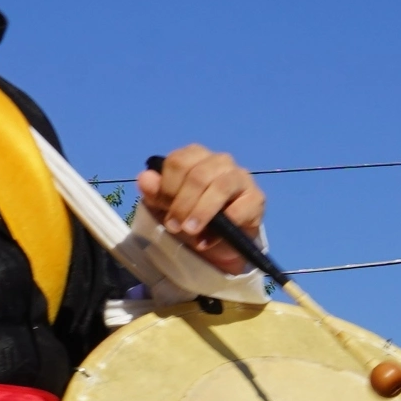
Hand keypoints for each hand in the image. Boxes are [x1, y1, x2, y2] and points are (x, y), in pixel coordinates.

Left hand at [138, 146, 265, 275]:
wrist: (218, 243)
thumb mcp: (167, 207)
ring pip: (220, 186)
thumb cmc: (191, 217)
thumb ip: (155, 193)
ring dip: (201, 211)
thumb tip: (144, 178)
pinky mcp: (256, 198)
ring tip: (190, 231)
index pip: (178, 161)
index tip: (163, 207)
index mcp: (196, 157)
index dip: (167, 186)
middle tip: (173, 226)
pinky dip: (223, 226)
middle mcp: (220, 161)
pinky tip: (208, 240)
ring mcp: (240, 178)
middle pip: (198, 174)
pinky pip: (240, 208)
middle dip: (182, 203)